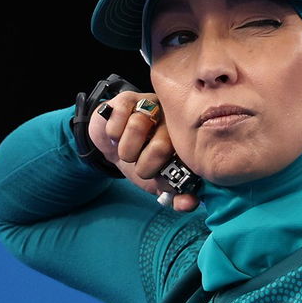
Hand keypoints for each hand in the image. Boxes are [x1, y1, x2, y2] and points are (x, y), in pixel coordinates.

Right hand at [87, 91, 200, 212]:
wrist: (112, 144)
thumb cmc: (140, 160)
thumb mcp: (157, 181)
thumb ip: (176, 195)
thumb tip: (188, 204)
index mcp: (187, 139)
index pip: (186, 159)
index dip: (165, 176)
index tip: (157, 181)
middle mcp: (174, 119)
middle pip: (160, 145)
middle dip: (142, 165)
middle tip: (138, 163)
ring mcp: (153, 105)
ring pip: (137, 128)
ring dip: (125, 148)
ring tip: (127, 149)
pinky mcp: (129, 98)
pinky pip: (119, 117)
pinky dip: (112, 133)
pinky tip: (117, 132)